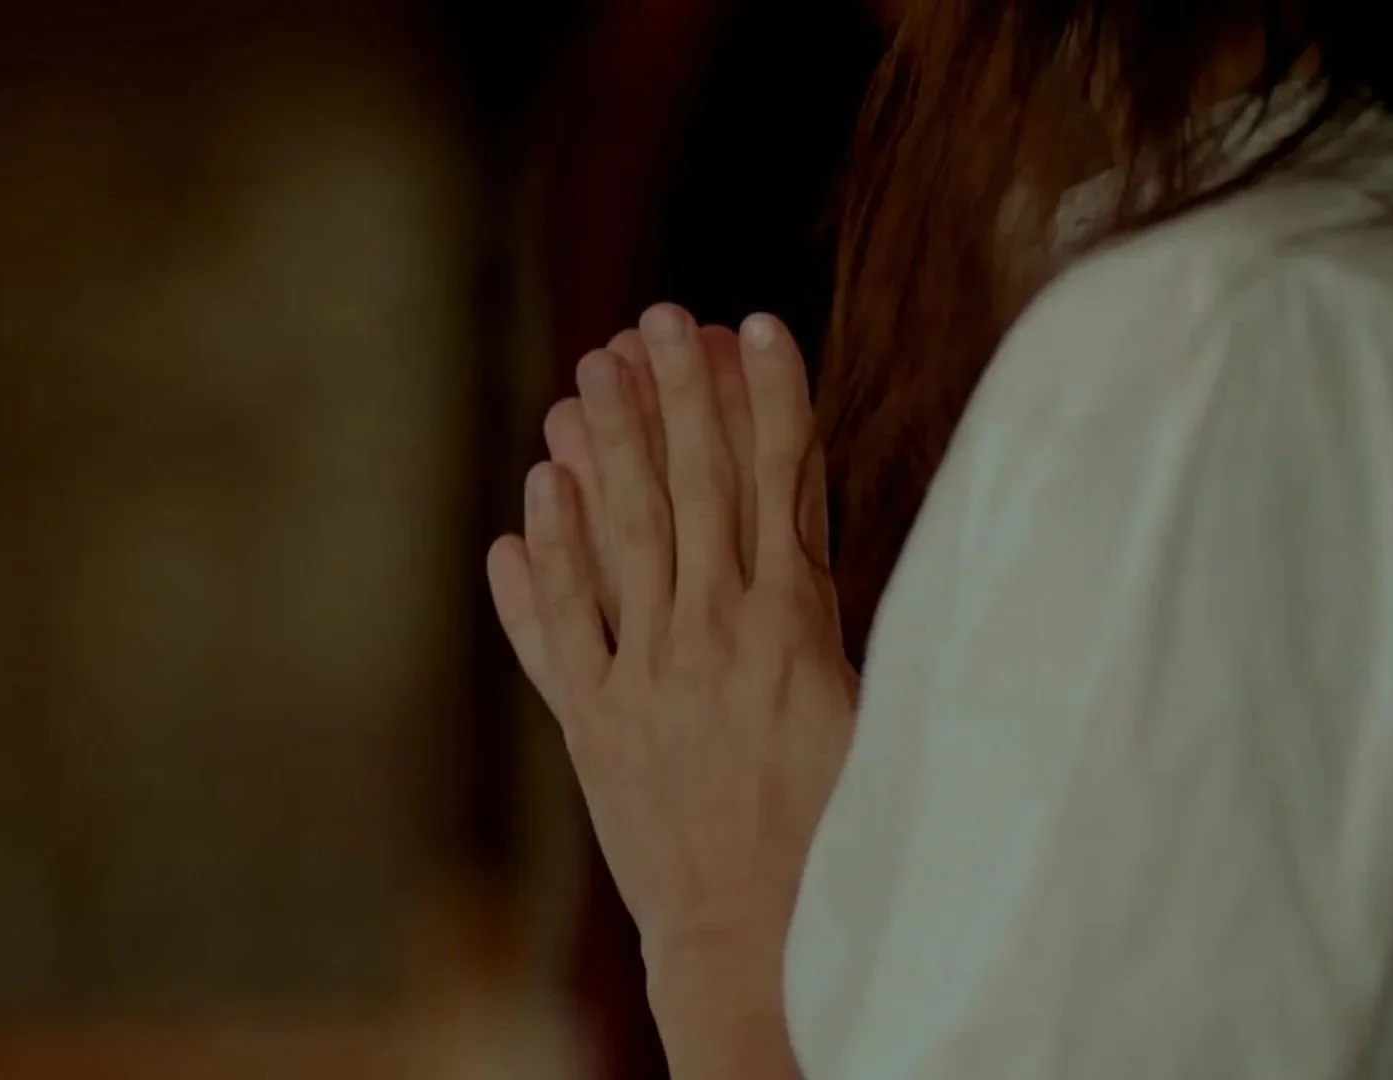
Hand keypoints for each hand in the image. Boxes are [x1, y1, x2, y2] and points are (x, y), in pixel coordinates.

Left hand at [488, 304, 856, 961]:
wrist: (755, 938)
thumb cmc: (833, 835)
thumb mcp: (861, 716)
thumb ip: (828, 621)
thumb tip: (808, 535)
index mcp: (795, 628)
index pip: (780, 485)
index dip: (767, 398)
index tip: (753, 324)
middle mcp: (713, 636)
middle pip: (690, 488)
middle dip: (675, 396)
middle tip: (655, 318)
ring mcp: (644, 676)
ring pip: (620, 537)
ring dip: (603, 450)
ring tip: (586, 376)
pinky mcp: (594, 722)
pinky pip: (561, 627)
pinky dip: (543, 559)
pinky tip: (531, 496)